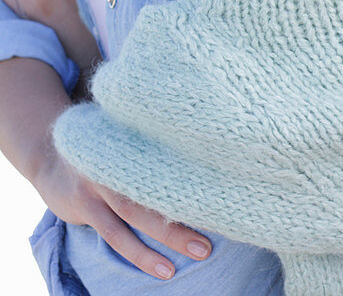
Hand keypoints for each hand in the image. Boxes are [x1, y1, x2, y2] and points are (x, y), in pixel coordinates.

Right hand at [36, 147, 211, 278]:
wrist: (48, 155)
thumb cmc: (105, 151)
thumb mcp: (131, 137)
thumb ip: (159, 144)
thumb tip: (206, 157)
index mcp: (139, 139)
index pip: (177, 152)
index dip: (203, 169)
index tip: (232, 185)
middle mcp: (122, 156)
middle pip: (163, 183)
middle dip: (193, 206)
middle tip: (227, 221)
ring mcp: (102, 179)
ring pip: (140, 213)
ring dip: (170, 235)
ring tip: (200, 253)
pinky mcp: (86, 203)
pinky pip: (115, 233)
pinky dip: (138, 251)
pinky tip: (160, 267)